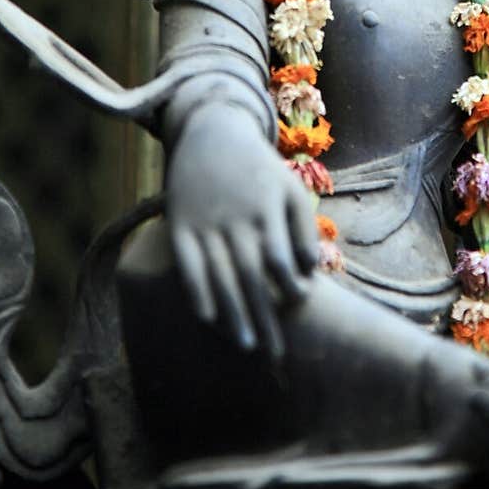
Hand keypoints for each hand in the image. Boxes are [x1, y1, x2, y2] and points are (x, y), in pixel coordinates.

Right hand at [166, 104, 318, 358]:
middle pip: (250, 277)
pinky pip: (187, 265)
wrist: (211, 133)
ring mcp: (204, 223)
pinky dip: (196, 291)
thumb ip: (303, 229)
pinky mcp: (180, 226)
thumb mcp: (290, 187)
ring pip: (219, 276)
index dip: (289, 284)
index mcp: (265, 210)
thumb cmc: (258, 168)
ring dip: (232, 313)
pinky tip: (207, 318)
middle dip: (263, 317)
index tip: (298, 303)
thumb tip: (309, 273)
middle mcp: (234, 220)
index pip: (278, 258)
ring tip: (245, 345)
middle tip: (275, 355)